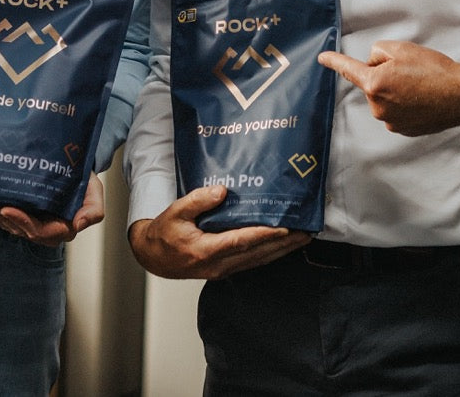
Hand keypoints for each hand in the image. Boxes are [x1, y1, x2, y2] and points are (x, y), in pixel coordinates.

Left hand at [0, 171, 104, 245]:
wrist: (77, 170)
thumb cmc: (86, 183)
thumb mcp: (95, 194)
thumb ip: (93, 211)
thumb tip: (80, 223)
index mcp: (61, 228)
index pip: (39, 231)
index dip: (22, 222)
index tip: (8, 209)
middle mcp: (44, 229)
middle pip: (19, 229)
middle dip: (1, 219)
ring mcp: (31, 223)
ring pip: (9, 225)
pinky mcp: (22, 216)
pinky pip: (4, 219)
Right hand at [128, 186, 309, 279]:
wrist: (154, 258)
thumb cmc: (164, 234)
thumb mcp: (175, 212)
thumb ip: (197, 200)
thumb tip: (221, 190)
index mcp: (205, 250)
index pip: (241, 242)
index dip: (264, 235)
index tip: (285, 228)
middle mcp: (218, 264)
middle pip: (257, 254)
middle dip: (284, 243)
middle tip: (306, 231)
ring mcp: (223, 269)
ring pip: (259, 260)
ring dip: (283, 250)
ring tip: (303, 238)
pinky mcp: (226, 269)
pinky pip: (253, 262)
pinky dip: (271, 254)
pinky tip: (284, 246)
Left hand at [318, 40, 459, 135]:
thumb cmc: (434, 70)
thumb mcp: (402, 49)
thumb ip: (378, 52)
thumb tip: (373, 64)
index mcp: (374, 84)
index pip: (349, 70)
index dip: (334, 61)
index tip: (322, 58)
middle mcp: (378, 106)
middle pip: (373, 82)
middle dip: (386, 74)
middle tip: (411, 71)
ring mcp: (390, 121)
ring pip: (385, 96)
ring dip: (396, 89)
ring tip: (420, 85)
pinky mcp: (403, 130)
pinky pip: (396, 109)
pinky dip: (405, 103)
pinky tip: (422, 98)